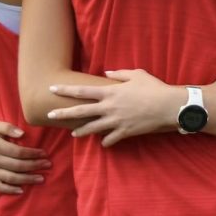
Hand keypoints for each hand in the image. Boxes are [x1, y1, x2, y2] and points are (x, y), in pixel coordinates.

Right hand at [0, 122, 49, 194]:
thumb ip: (9, 127)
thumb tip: (22, 134)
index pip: (18, 152)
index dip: (33, 154)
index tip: (44, 153)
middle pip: (17, 166)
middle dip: (34, 166)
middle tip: (48, 165)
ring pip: (10, 178)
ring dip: (27, 179)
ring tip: (41, 178)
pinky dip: (10, 190)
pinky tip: (21, 190)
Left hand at [48, 69, 183, 145]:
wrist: (167, 106)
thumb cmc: (153, 87)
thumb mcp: (137, 74)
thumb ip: (119, 74)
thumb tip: (106, 72)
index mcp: (110, 92)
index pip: (82, 91)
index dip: (66, 90)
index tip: (52, 88)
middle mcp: (109, 107)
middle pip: (81, 112)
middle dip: (63, 113)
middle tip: (48, 115)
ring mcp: (115, 121)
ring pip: (92, 129)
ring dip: (81, 131)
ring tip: (73, 134)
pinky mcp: (125, 132)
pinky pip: (110, 139)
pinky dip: (106, 142)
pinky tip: (103, 143)